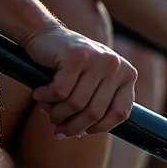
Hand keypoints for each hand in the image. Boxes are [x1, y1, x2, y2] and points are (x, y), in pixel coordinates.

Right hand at [22, 25, 137, 137]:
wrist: (44, 34)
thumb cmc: (70, 64)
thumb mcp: (94, 81)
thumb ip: (99, 102)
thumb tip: (87, 133)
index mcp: (127, 75)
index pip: (120, 112)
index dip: (101, 127)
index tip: (84, 132)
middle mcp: (116, 66)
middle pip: (95, 112)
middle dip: (74, 126)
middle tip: (58, 129)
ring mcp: (97, 59)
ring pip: (77, 103)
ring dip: (58, 113)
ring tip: (46, 111)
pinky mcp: (76, 56)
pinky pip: (60, 91)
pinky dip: (47, 98)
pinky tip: (39, 94)